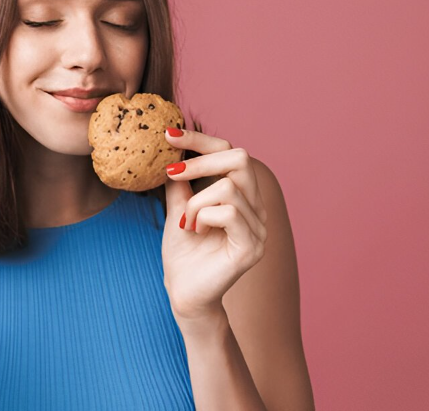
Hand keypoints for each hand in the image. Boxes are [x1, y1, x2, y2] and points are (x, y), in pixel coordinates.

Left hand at [161, 127, 268, 320]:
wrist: (183, 294)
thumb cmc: (182, 254)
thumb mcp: (177, 208)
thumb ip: (181, 181)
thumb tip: (172, 150)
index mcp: (243, 196)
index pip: (230, 152)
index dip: (201, 139)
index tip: (169, 135)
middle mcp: (257, 208)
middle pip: (240, 158)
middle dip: (200, 162)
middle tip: (172, 175)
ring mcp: (259, 228)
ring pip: (228, 187)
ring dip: (196, 202)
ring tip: (187, 224)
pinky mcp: (252, 246)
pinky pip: (229, 212)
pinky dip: (204, 217)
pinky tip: (195, 232)